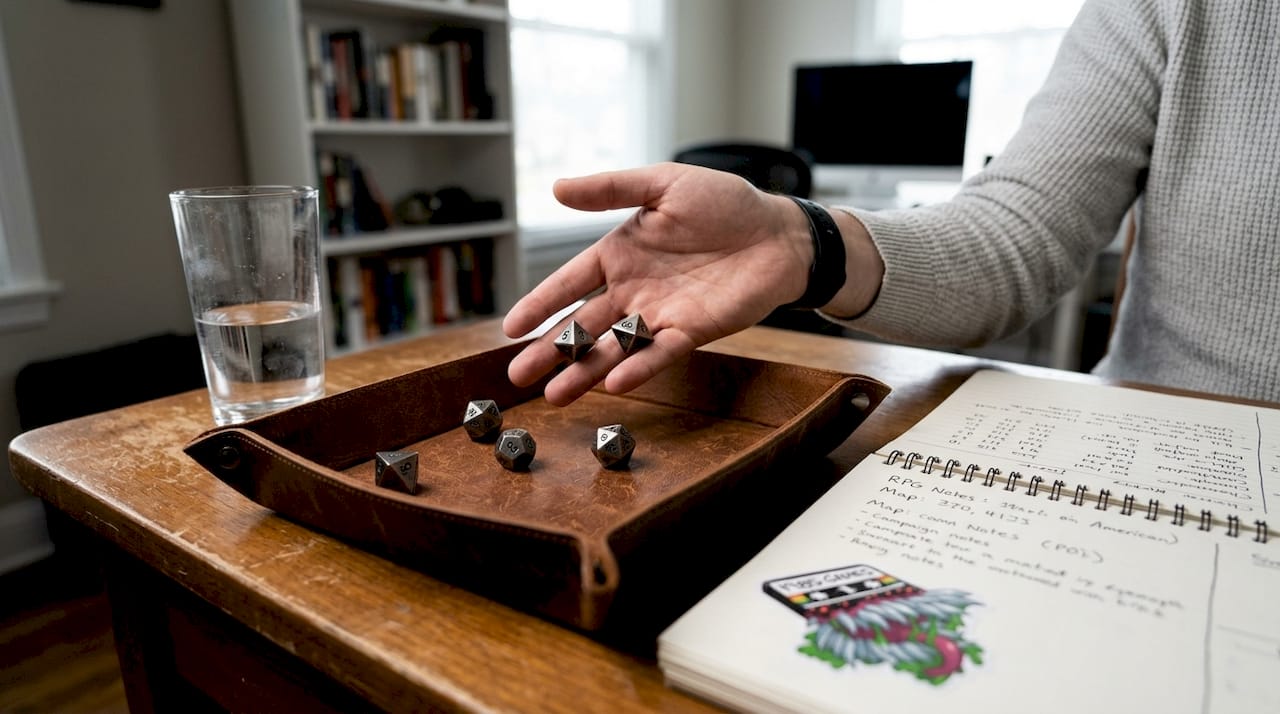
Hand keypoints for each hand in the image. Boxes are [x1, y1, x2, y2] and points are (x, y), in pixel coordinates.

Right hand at [502, 162, 813, 405]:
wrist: (778, 232)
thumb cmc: (724, 203)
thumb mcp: (663, 184)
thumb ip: (611, 189)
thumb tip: (555, 187)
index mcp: (619, 253)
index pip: (568, 283)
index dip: (539, 304)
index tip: (510, 328)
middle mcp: (633, 289)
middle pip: (582, 325)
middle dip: (550, 351)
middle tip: (517, 377)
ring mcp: (660, 313)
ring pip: (614, 347)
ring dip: (584, 371)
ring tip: (555, 395)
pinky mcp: (692, 330)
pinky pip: (660, 352)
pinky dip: (638, 367)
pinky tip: (614, 384)